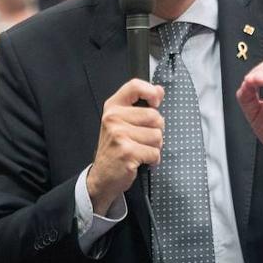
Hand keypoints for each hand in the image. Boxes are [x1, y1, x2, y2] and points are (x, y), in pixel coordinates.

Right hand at [86, 79, 164, 214]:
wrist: (103, 177)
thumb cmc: (115, 148)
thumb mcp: (123, 122)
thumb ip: (142, 105)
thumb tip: (160, 90)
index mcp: (113, 107)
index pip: (134, 86)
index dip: (151, 92)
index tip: (155, 103)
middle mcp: (113, 118)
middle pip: (155, 116)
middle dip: (156, 131)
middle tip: (143, 140)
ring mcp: (118, 135)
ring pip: (157, 136)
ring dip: (155, 147)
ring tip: (140, 151)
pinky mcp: (126, 151)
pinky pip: (154, 152)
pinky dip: (153, 160)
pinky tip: (141, 161)